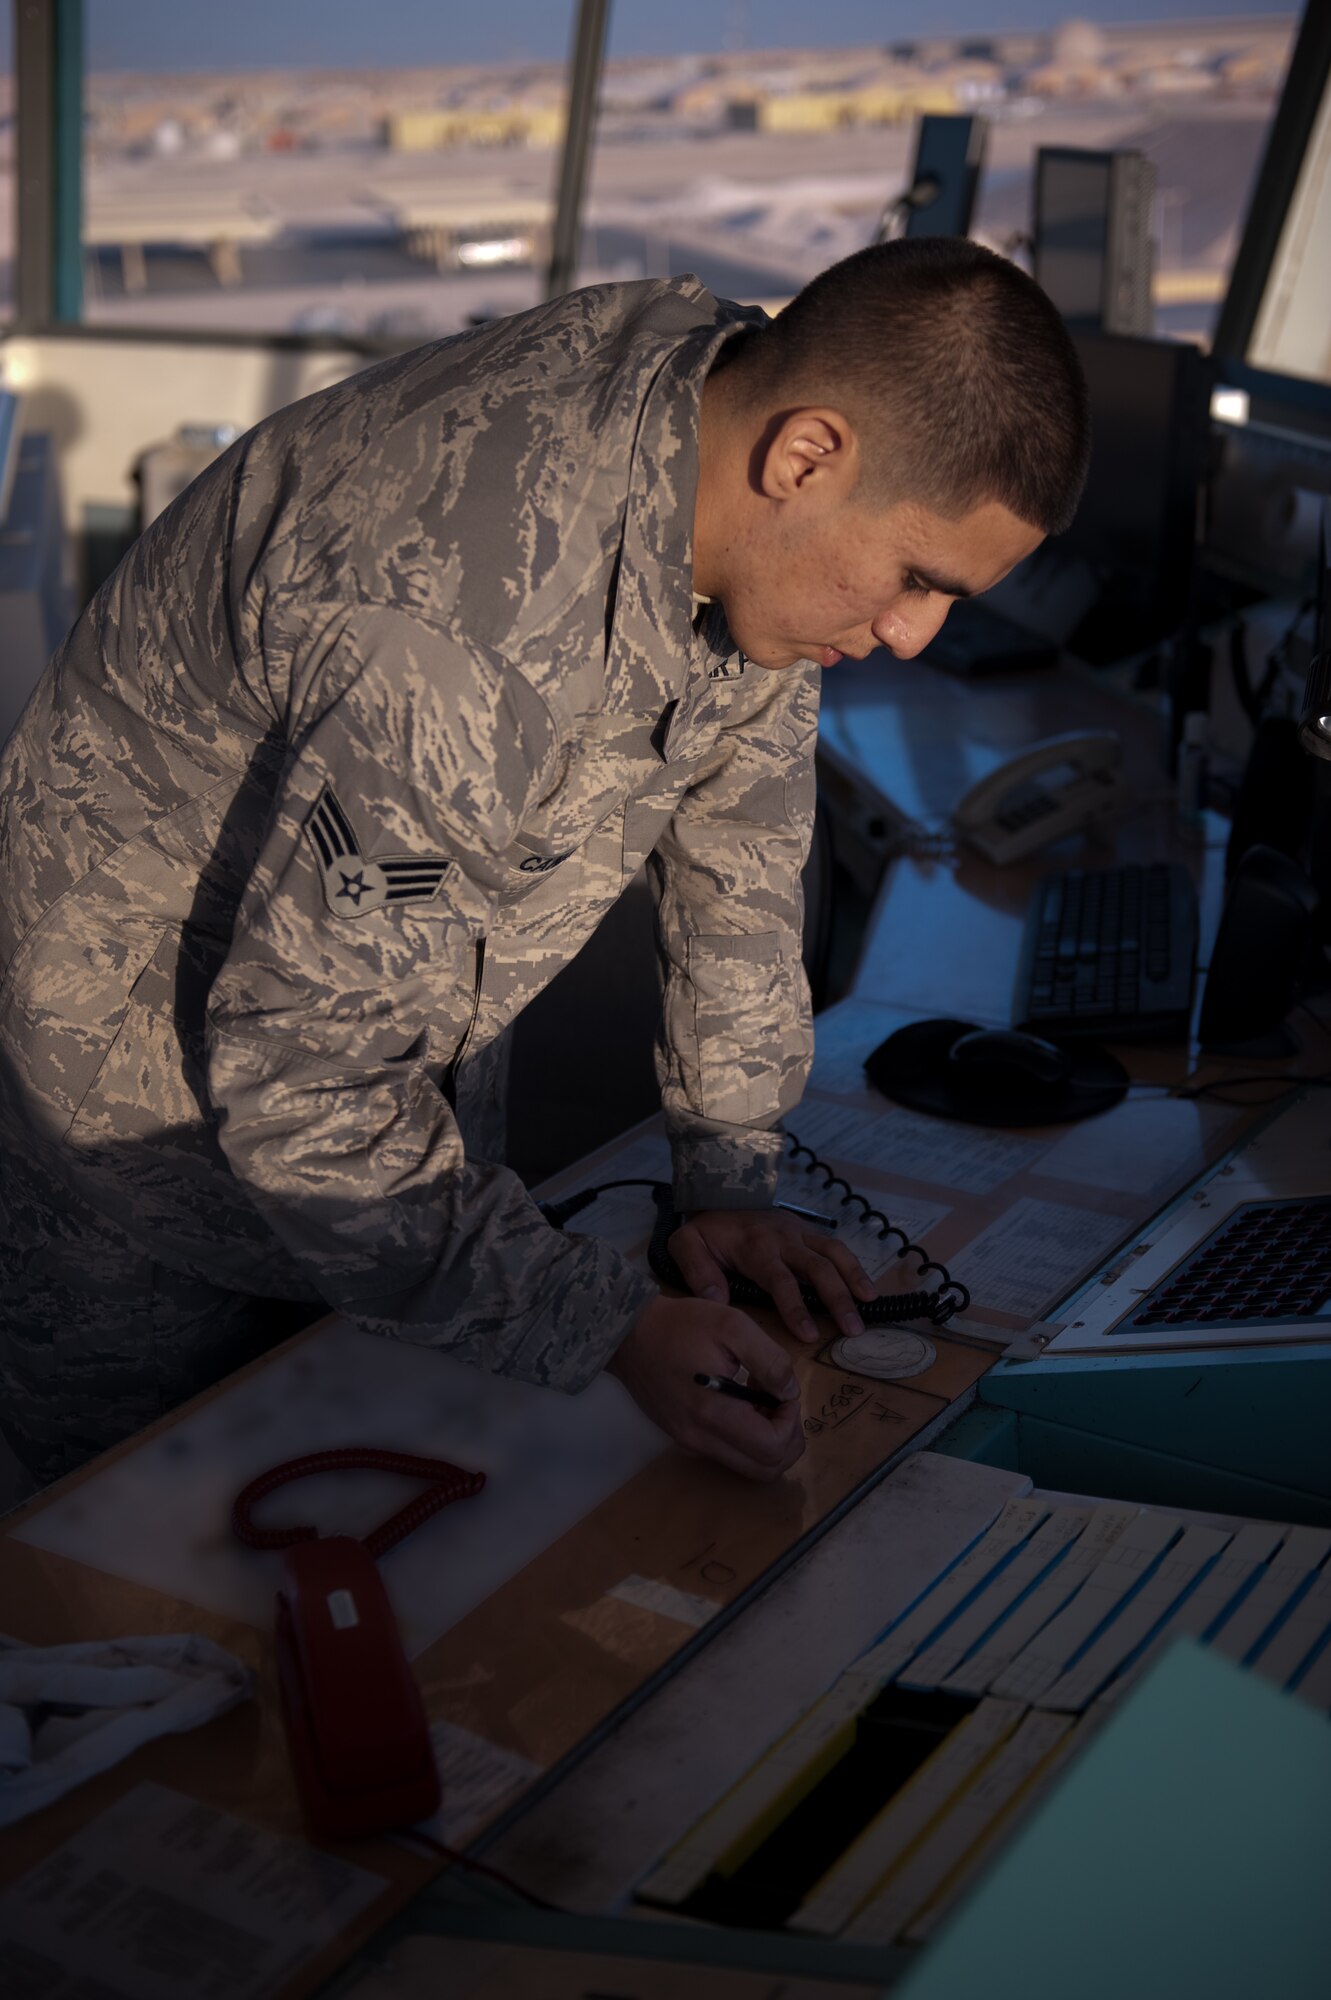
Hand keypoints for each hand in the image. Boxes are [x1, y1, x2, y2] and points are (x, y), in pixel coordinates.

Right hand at [606, 1295, 803, 1481]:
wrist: (628, 1333)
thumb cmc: (679, 1325)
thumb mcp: (733, 1326)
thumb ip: (770, 1360)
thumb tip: (790, 1391)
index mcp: (713, 1414)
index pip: (771, 1449)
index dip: (790, 1424)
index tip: (783, 1392)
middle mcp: (699, 1439)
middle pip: (764, 1470)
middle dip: (786, 1439)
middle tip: (780, 1401)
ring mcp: (689, 1443)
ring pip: (747, 1466)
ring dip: (767, 1438)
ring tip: (759, 1397)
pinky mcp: (682, 1438)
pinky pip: (726, 1452)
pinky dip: (745, 1436)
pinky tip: (739, 1400)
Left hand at [668, 1208, 876, 1345]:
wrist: (718, 1193)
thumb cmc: (705, 1230)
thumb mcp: (685, 1244)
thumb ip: (697, 1270)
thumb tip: (717, 1300)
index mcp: (755, 1246)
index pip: (780, 1280)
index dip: (795, 1307)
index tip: (808, 1334)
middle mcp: (783, 1238)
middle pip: (818, 1267)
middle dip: (837, 1298)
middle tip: (853, 1329)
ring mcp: (799, 1232)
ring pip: (834, 1252)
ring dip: (854, 1278)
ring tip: (871, 1304)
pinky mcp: (807, 1231)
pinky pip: (835, 1246)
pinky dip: (854, 1265)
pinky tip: (867, 1288)